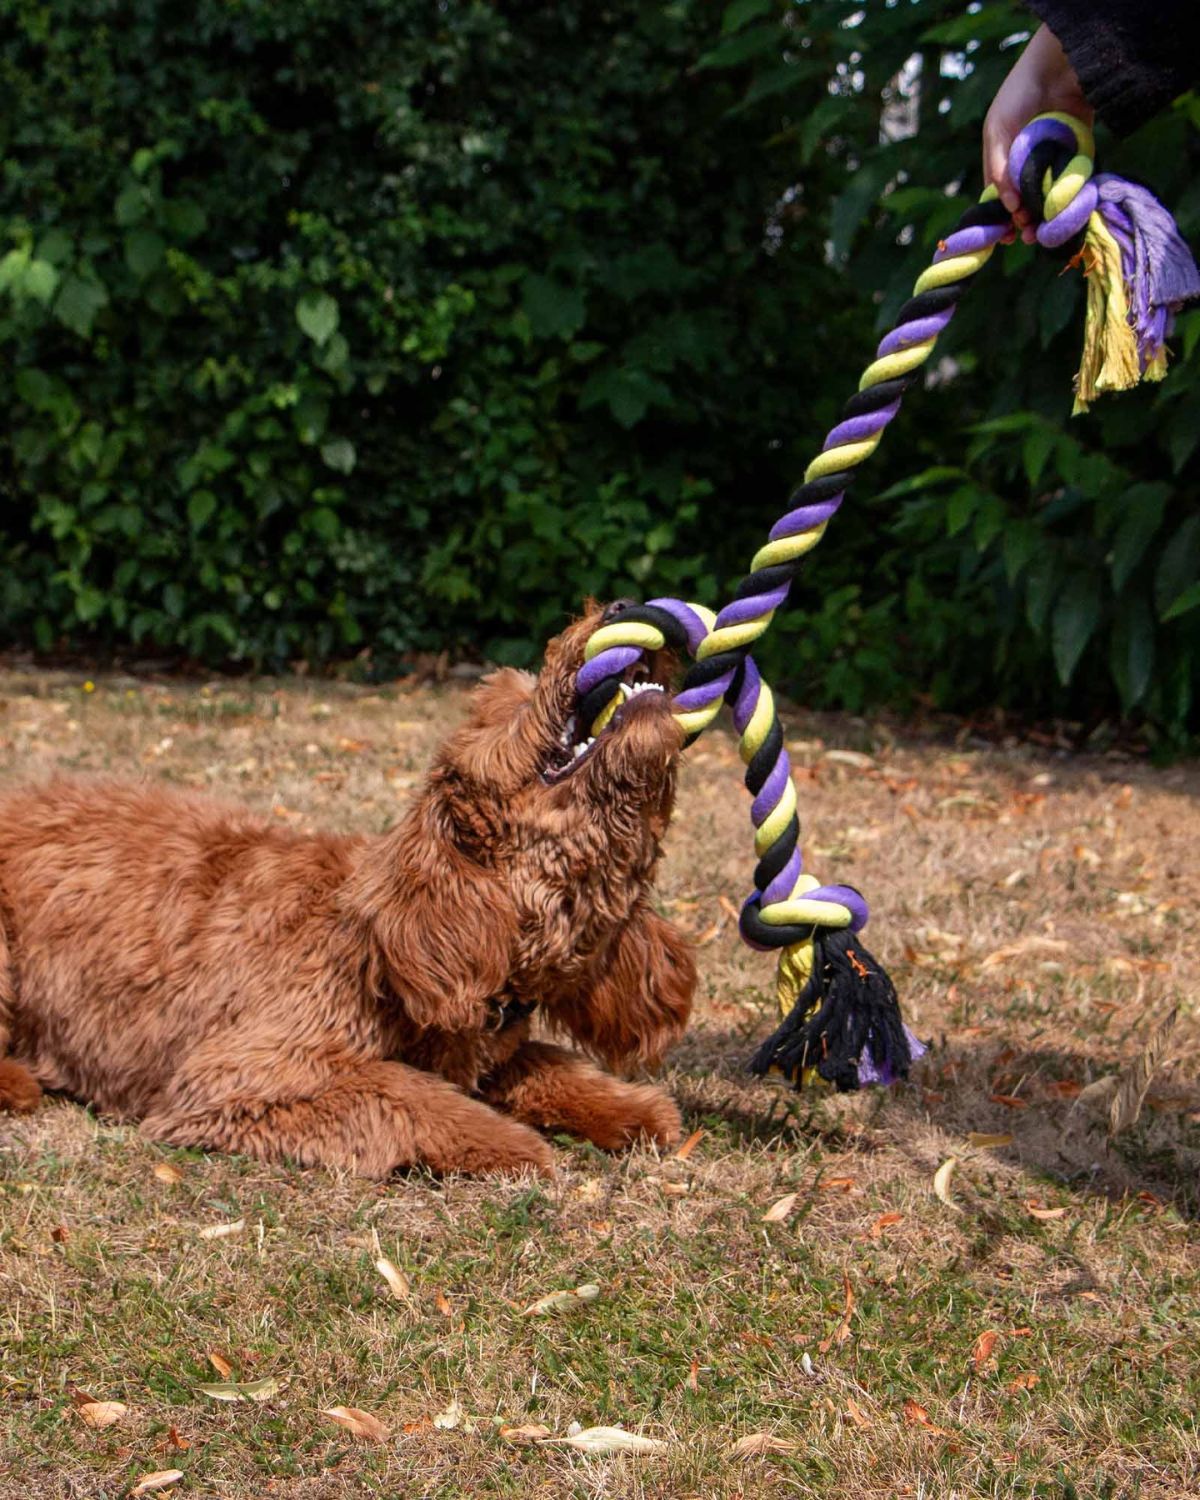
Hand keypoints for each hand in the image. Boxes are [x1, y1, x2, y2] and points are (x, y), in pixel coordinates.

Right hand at [983, 25, 1093, 242]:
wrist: (1058, 67)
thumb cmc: (1020, 95)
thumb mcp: (998, 131)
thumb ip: (998, 169)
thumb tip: (1008, 207)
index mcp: (1003, 161)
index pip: (999, 198)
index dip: (1000, 219)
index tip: (1002, 237)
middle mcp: (1027, 165)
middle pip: (1024, 203)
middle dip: (1023, 223)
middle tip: (1024, 236)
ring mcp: (1053, 162)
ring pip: (1047, 198)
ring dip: (1043, 217)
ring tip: (1041, 230)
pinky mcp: (1077, 155)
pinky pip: (1072, 183)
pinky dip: (1067, 199)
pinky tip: (1061, 212)